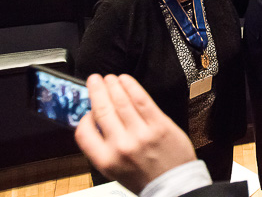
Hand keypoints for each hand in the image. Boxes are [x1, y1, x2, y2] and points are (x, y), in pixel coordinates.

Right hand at [75, 74, 196, 194]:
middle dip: (97, 91)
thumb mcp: (115, 171)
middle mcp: (121, 146)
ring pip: (122, 102)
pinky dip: (132, 87)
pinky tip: (126, 80)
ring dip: (113, 86)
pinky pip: (142, 100)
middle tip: (94, 80)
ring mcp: (141, 134)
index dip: (84, 117)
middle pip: (102, 110)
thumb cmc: (145, 178)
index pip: (84, 132)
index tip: (88, 109)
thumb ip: (104, 148)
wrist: (175, 186)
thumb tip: (97, 122)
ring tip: (110, 78)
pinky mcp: (159, 125)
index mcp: (106, 160)